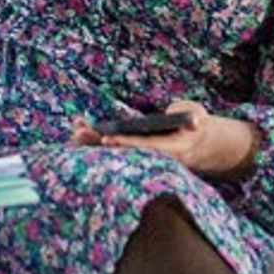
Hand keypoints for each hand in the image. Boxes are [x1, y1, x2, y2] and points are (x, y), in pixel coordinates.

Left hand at [71, 99, 262, 179]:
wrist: (197, 144)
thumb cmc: (195, 124)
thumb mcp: (198, 115)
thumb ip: (193, 115)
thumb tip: (194, 120)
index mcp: (171, 149)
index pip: (146, 146)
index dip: (127, 143)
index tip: (108, 139)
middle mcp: (154, 158)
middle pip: (124, 151)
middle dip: (101, 142)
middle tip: (79, 133)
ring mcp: (143, 158)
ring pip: (116, 152)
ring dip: (94, 142)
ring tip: (75, 130)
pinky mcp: (135, 154)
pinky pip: (114, 149)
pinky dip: (97, 140)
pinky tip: (80, 133)